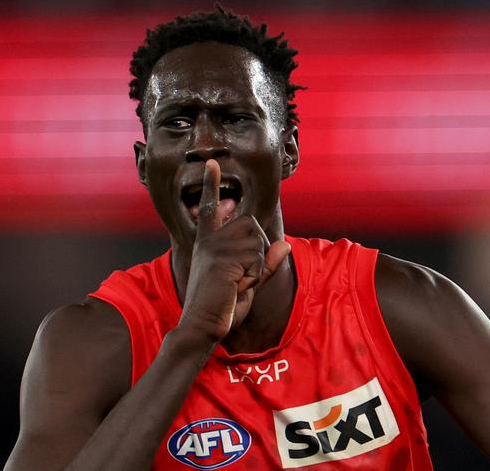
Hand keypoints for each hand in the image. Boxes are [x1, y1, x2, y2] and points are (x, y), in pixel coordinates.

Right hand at [178, 159, 290, 342]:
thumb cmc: (222, 307)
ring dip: (257, 266)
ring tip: (237, 283)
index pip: (211, 207)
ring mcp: (215, 247)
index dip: (212, 184)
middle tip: (241, 277)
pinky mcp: (222, 257)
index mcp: (209, 242)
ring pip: (258, 241)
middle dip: (258, 252)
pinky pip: (257, 256)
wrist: (203, 326)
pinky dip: (255, 274)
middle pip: (252, 226)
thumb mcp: (250, 284)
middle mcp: (210, 240)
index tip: (212, 163)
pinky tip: (237, 286)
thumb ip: (267, 264)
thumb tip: (285, 245)